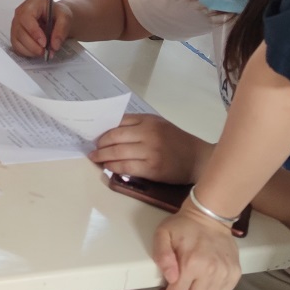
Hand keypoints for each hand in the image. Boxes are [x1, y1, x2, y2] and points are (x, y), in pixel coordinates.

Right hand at [11, 0, 73, 57]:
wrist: (56, 18)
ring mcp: (16, 25)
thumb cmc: (58, 14)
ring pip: (16, 41)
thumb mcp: (65, 17)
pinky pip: (16, 47)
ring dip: (30, 50)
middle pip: (20, 31)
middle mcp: (20, 13)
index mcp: (31, 4)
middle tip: (45, 52)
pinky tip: (37, 52)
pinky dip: (27, 53)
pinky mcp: (15, 36)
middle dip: (32, 45)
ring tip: (43, 53)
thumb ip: (61, 29)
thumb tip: (54, 45)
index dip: (33, 31)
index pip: (26, 17)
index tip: (44, 43)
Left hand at [91, 115, 205, 183]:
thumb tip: (111, 131)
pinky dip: (113, 166)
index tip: (94, 135)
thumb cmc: (176, 141)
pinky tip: (108, 167)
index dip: (103, 129)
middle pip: (115, 137)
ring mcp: (150, 151)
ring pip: (118, 153)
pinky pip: (126, 167)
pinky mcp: (152, 168)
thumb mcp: (158, 125)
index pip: (119, 122)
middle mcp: (148, 133)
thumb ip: (138, 125)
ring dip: (102, 156)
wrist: (197, 158)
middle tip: (92, 149)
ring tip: (96, 158)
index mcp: (149, 120)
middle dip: (99, 144)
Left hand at [152, 201, 241, 289]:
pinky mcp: (234, 274)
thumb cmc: (184, 226)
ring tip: (191, 285)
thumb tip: (170, 278)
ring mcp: (225, 274)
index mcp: (191, 263)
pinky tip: (204, 281)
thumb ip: (161, 256)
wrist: (211, 216)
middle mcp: (210, 272)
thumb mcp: (163, 234)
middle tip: (178, 288)